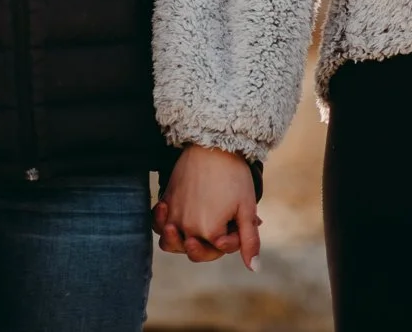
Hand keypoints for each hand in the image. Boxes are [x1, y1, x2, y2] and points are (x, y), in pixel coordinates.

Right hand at [154, 145, 260, 269]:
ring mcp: (173, 214)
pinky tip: (170, 216)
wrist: (212, 143)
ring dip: (179, 241)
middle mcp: (187, 227)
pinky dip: (162, 223)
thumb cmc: (234, 175)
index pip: (219, 249)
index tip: (240, 218)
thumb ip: (249, 240)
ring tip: (188, 231)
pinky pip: (157, 222)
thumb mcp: (247, 208)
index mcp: (210, 232)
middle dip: (209, 243)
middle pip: (194, 250)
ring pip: (170, 242)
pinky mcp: (166, 199)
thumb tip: (254, 268)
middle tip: (219, 222)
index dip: (233, 238)